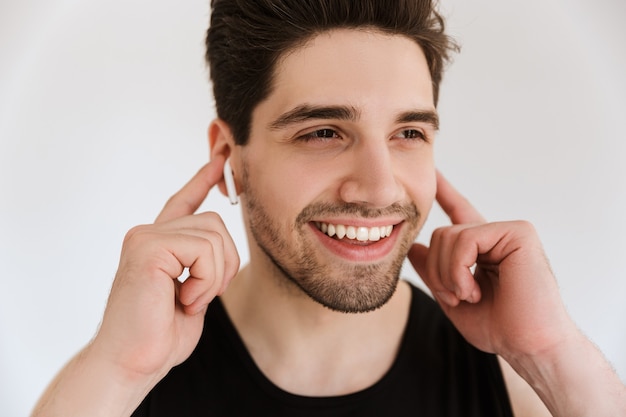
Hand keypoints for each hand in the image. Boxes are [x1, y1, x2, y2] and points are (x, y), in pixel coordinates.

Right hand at [91, 155, 239, 380]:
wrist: (133, 362)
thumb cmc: (160, 334)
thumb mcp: (193, 292)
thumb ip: (202, 263)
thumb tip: (221, 242)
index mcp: (159, 243)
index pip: (184, 202)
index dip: (203, 179)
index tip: (220, 159)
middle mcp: (149, 233)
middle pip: (216, 223)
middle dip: (224, 264)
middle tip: (200, 296)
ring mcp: (145, 237)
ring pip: (214, 236)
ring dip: (214, 277)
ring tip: (189, 300)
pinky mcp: (147, 247)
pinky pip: (204, 250)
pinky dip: (205, 281)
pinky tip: (184, 300)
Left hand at [408, 172, 574, 357]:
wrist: (530, 346)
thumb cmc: (500, 328)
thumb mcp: (453, 299)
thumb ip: (434, 272)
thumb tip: (415, 247)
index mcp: (485, 250)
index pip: (461, 214)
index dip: (446, 193)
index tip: (434, 175)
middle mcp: (496, 237)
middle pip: (441, 234)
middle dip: (438, 271)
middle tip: (455, 298)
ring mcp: (509, 232)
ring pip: (449, 236)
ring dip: (448, 275)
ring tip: (468, 296)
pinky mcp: (518, 232)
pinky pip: (466, 238)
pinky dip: (459, 269)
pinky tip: (474, 290)